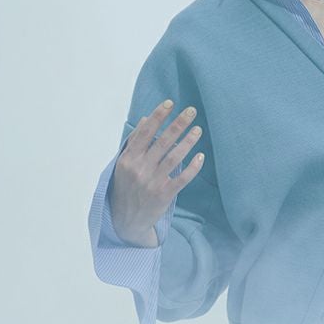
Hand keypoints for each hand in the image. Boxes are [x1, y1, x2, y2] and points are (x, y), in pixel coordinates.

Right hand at [107, 99, 205, 244]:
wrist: (125, 220)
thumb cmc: (125, 188)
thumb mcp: (123, 165)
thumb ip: (134, 143)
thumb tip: (146, 120)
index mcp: (128, 159)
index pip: (145, 133)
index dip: (158, 117)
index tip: (170, 103)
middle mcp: (140, 169)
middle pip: (162, 141)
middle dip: (178, 124)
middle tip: (191, 111)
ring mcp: (152, 182)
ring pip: (174, 157)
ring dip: (188, 142)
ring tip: (198, 129)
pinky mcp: (164, 195)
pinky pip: (181, 178)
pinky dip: (192, 167)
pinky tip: (200, 156)